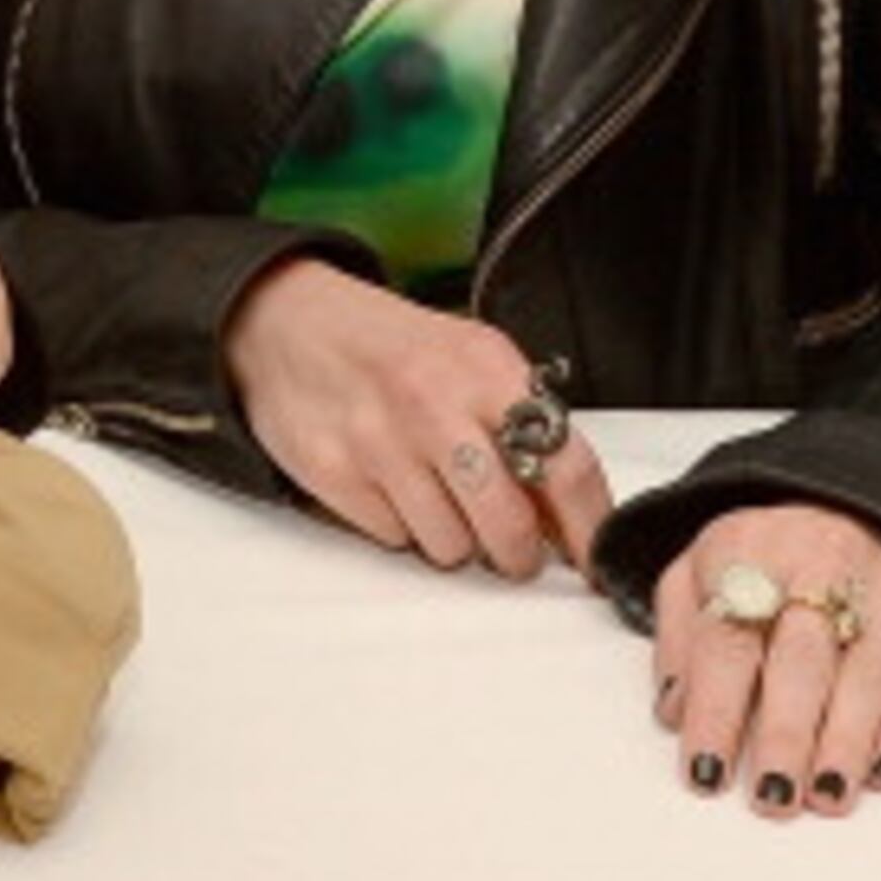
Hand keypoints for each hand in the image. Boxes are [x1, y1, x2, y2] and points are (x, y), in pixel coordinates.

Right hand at [220, 256, 611, 578]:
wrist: (289, 322)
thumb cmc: (393, 349)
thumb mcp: (474, 360)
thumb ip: (527, 425)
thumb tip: (571, 516)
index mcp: (484, 368)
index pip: (566, 467)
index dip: (588, 528)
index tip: (591, 559)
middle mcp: (433, 402)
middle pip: (508, 526)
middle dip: (516, 552)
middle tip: (508, 544)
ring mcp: (377, 440)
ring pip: (450, 547)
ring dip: (451, 537)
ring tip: (432, 492)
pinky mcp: (332, 471)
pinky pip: (393, 539)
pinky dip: (398, 524)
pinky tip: (388, 482)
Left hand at [653, 503, 880, 817]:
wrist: (863, 503)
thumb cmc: (770, 552)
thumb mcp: (700, 565)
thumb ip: (679, 635)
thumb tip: (672, 712)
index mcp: (747, 554)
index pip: (725, 641)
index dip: (715, 710)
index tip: (706, 770)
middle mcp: (817, 571)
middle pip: (800, 661)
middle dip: (786, 733)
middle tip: (772, 794)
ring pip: (864, 677)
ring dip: (845, 744)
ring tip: (825, 796)